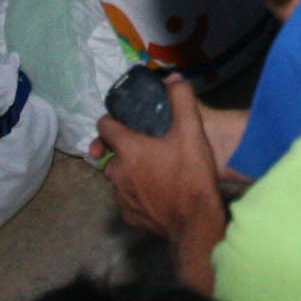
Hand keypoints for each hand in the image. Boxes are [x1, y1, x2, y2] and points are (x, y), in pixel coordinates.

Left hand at [98, 73, 235, 279]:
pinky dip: (136, 194)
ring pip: (119, 177)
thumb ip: (181, 100)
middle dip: (126, 149)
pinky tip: (155, 193)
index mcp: (128, 149)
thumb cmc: (192, 174)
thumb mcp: (192, 131)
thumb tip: (172, 78)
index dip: (113, 120)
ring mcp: (121, 197)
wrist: (196, 222)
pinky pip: (126, 199)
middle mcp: (117, 173)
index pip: (104, 126)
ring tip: (155, 171)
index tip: (126, 120)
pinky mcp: (128, 216)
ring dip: (130, 172)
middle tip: (150, 148)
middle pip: (112, 154)